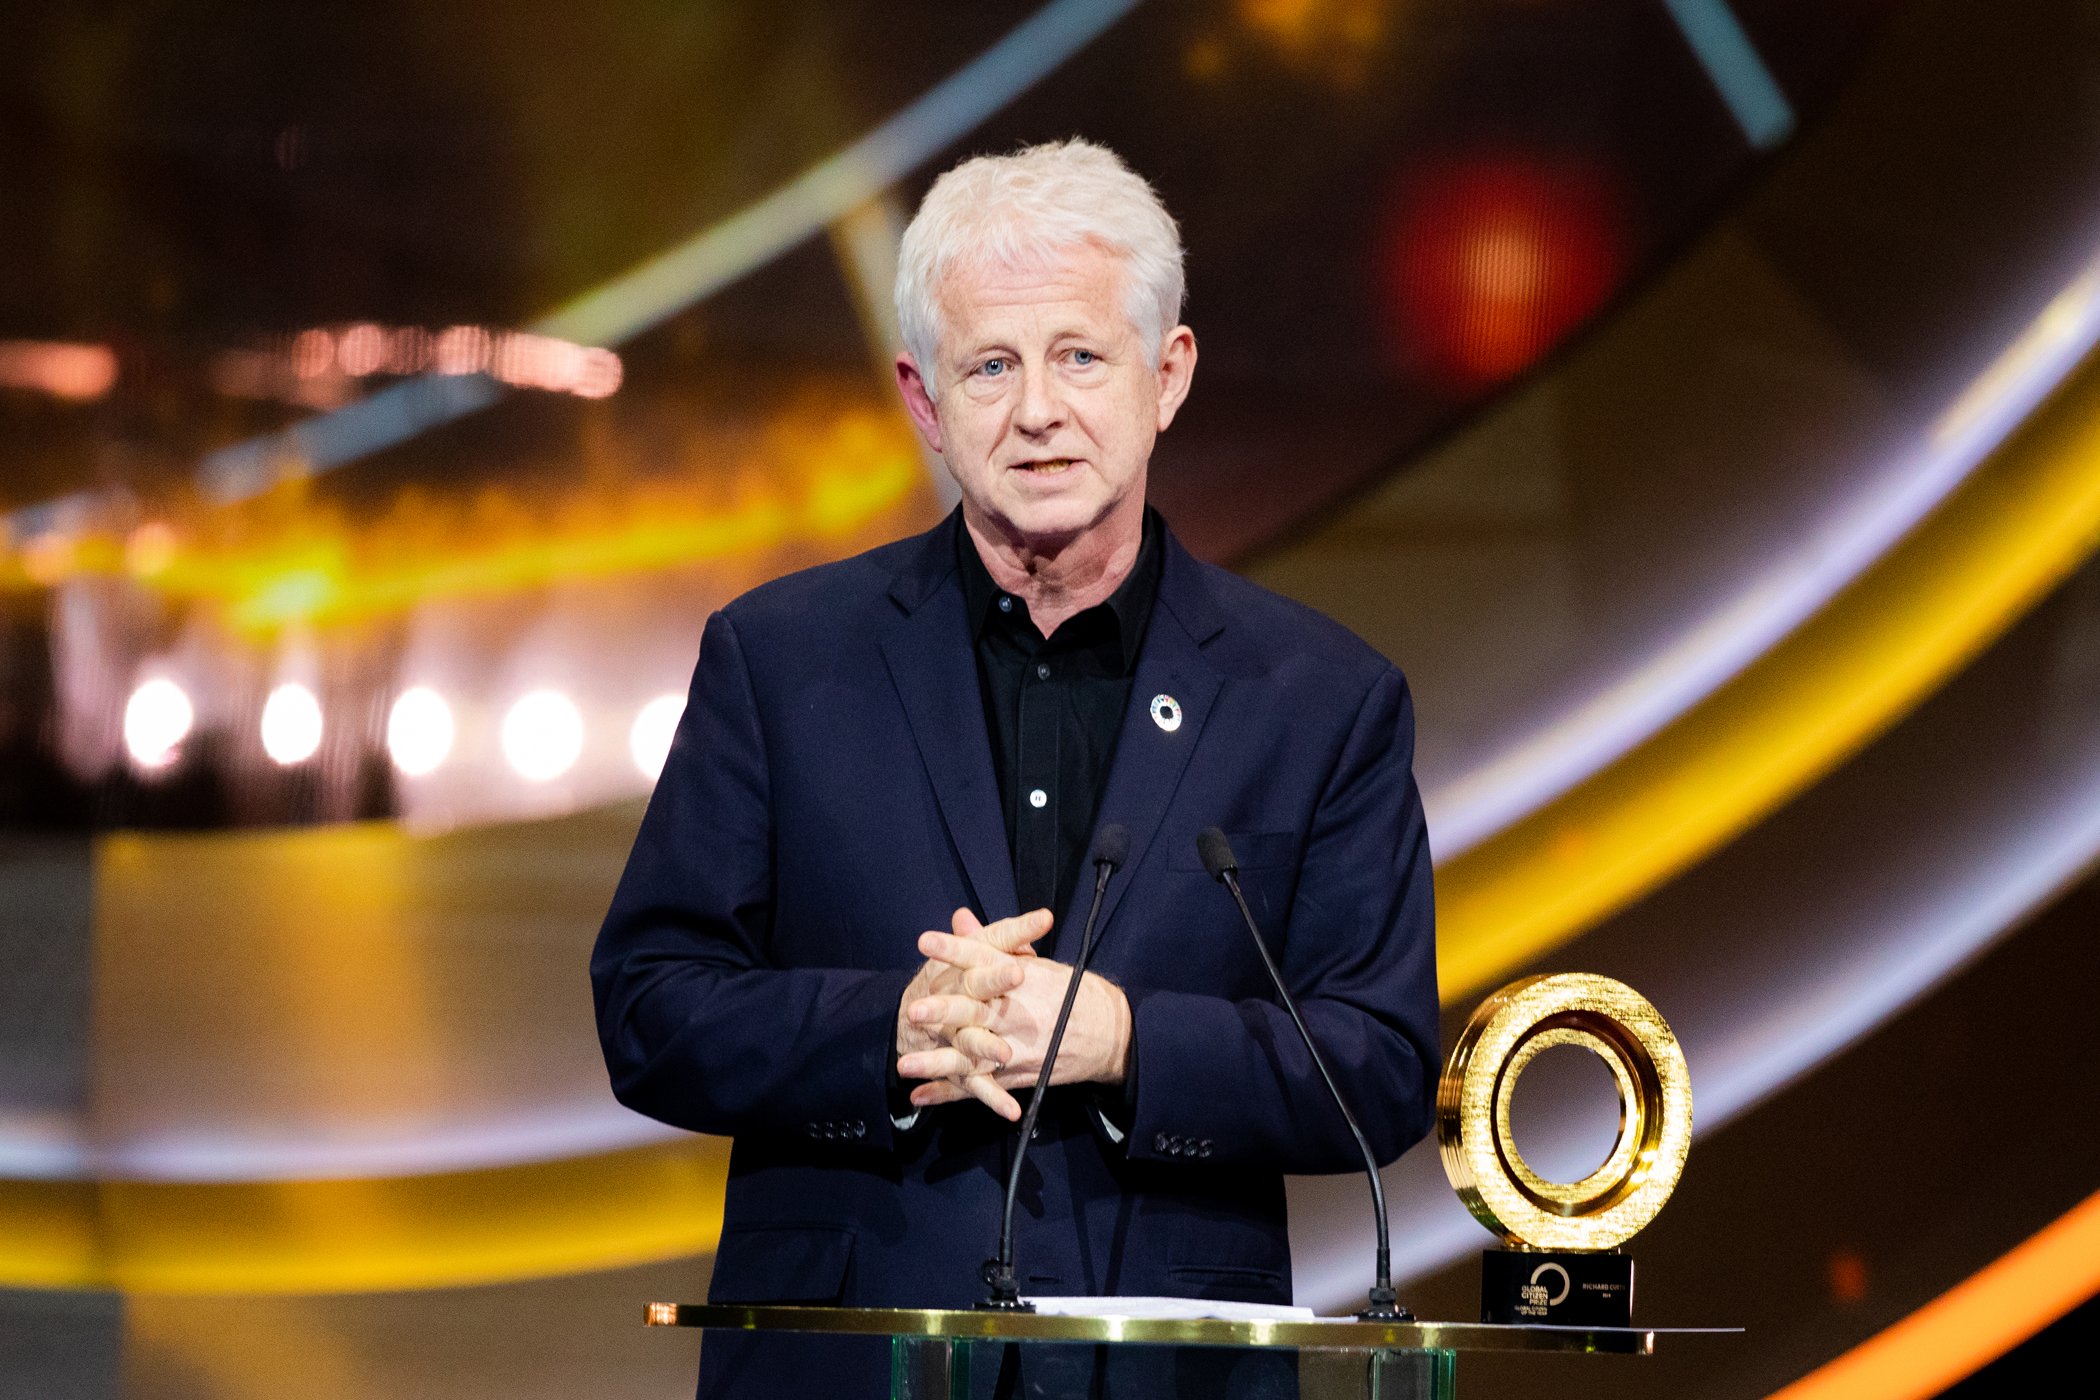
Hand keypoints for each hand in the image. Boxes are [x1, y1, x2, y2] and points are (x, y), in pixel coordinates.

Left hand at [898, 918, 1131, 1119]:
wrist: (1112, 1035)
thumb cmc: (1074, 994)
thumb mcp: (1040, 964)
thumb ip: (996, 944)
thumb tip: (960, 919)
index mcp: (1024, 979)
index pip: (985, 960)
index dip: (955, 950)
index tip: (926, 941)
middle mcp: (1020, 1013)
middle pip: (978, 1011)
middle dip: (945, 1011)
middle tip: (914, 1009)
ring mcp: (1020, 1048)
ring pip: (974, 1056)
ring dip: (938, 1062)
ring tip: (905, 1063)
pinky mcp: (1020, 1075)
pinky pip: (980, 1086)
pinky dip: (950, 1093)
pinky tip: (921, 1095)